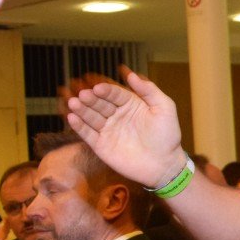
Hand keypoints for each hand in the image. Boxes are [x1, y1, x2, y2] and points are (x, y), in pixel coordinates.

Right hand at [66, 68, 186, 187]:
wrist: (164, 164)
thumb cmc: (167, 135)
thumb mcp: (164, 108)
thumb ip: (149, 90)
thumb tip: (132, 74)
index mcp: (131, 104)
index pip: (115, 94)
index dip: (106, 90)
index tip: (98, 87)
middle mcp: (117, 115)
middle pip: (100, 104)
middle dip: (91, 98)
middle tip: (82, 94)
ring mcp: (108, 130)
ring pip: (91, 117)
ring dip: (82, 110)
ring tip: (73, 102)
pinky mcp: (101, 145)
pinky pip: (87, 134)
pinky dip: (79, 126)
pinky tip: (71, 117)